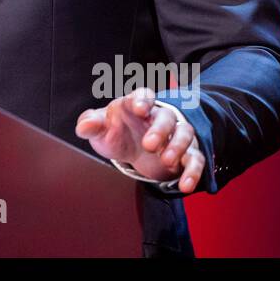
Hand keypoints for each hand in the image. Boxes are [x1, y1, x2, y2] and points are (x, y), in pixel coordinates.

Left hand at [75, 87, 204, 192]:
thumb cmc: (116, 133)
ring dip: (178, 146)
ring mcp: (175, 135)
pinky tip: (185, 185)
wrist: (133, 152)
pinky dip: (193, 171)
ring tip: (166, 161)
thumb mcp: (101, 131)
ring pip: (185, 133)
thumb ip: (91, 125)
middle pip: (167, 116)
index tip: (139, 109)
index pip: (144, 95)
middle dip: (160, 129)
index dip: (143, 100)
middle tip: (149, 145)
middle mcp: (159, 117)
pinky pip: (195, 158)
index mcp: (136, 106)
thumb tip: (84, 126)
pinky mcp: (186, 154)